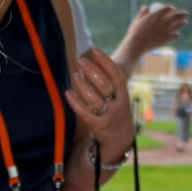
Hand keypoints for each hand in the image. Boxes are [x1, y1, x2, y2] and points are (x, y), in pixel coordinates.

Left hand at [66, 48, 136, 165]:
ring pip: (94, 98)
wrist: (120, 140)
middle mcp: (118, 105)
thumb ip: (109, 82)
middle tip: (80, 60)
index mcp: (123, 95)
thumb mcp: (119, 97)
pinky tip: (67, 93)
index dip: (106, 62)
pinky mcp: (98, 126)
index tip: (95, 50)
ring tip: (74, 74)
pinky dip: (75, 102)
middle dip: (92, 71)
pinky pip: (85, 113)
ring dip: (82, 85)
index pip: (116, 75)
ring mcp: (108, 116)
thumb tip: (95, 61)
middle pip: (104, 85)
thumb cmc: (116, 113)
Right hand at [116, 2, 188, 64]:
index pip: (167, 9)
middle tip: (185, 14)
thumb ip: (143, 13)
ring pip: (178, 25)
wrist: (137, 44)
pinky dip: (176, 35)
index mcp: (156, 15)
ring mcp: (166, 30)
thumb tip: (145, 7)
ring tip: (184, 22)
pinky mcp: (166, 39)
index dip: (171, 8)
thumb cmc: (135, 32)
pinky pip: (175, 36)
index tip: (172, 9)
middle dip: (182, 14)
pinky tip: (176, 34)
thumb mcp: (138, 20)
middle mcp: (163, 22)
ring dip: (182, 23)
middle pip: (176, 16)